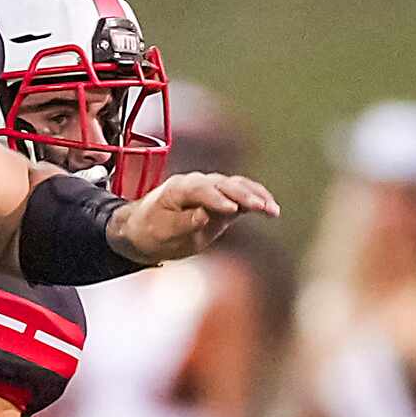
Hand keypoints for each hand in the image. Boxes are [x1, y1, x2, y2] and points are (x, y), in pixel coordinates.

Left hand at [109, 172, 279, 266]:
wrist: (143, 229)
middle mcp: (197, 183)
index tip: (232, 211)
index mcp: (178, 188)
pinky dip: (257, 200)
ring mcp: (210, 189)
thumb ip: (183, 223)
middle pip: (224, 184)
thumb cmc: (150, 231)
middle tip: (260, 207)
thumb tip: (204, 215)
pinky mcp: (221, 199)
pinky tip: (271, 209)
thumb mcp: (161, 233)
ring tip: (272, 209)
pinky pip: (242, 195)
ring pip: (237, 186)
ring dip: (256, 196)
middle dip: (243, 196)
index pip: (201, 190)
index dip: (217, 200)